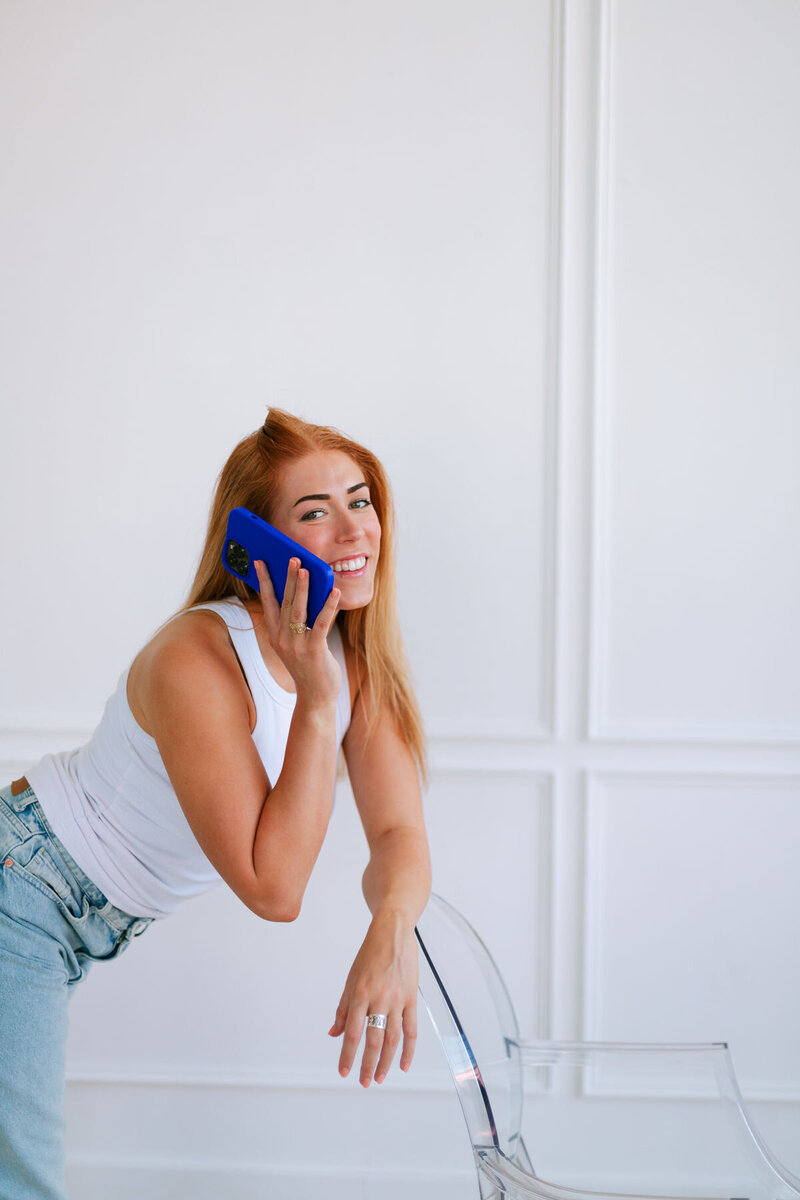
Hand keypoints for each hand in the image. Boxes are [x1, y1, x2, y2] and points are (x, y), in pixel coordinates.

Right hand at [255, 558, 340, 705]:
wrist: (316, 697)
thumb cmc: (309, 666)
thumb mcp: (296, 643)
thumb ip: (297, 620)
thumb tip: (306, 590)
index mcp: (274, 634)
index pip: (266, 602)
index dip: (263, 581)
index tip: (259, 561)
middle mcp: (281, 639)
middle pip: (284, 602)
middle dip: (287, 579)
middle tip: (292, 558)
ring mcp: (296, 646)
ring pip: (299, 611)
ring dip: (303, 589)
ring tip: (307, 570)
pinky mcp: (314, 651)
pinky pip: (321, 624)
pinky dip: (328, 606)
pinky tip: (335, 592)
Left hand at [328, 910, 418, 1086]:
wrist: (393, 932)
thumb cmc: (369, 954)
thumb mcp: (351, 978)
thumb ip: (343, 1008)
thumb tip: (334, 1034)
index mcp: (360, 993)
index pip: (352, 1032)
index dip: (347, 1055)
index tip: (343, 1072)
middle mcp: (379, 999)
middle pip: (373, 1040)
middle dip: (367, 1064)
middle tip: (363, 1082)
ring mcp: (397, 999)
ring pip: (393, 1039)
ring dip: (386, 1062)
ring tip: (379, 1078)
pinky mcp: (411, 998)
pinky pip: (411, 1029)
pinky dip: (409, 1049)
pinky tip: (404, 1064)